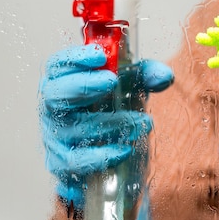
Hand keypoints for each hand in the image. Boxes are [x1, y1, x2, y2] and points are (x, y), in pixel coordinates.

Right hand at [39, 43, 173, 207]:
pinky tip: (124, 150)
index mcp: (64, 81)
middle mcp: (54, 108)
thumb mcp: (133, 85)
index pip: (58, 65)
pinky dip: (101, 157)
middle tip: (111, 80)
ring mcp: (55, 137)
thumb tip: (164, 76)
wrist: (112, 148)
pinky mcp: (62, 165)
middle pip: (55, 95)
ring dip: (110, 124)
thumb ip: (148, 75)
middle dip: (83, 85)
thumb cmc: (115, 106)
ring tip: (143, 122)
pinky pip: (76, 163)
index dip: (75, 58)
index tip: (100, 55)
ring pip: (73, 131)